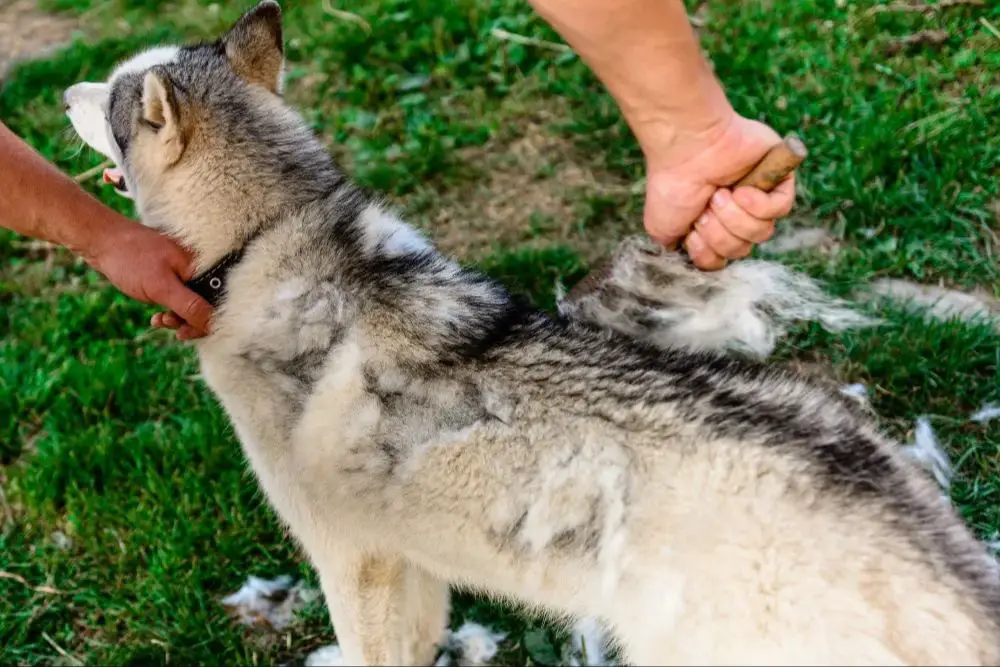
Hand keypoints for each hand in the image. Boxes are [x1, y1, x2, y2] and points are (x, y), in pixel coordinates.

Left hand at [84, 217, 212, 339]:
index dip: (204, 321)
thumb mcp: (161, 287)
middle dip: (188, 321)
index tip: (184, 332)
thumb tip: (212, 323)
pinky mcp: (171, 275)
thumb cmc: (130, 258)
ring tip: (159, 319)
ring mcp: (184, 271)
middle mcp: (198, 268)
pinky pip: (179, 298)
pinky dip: (169, 310)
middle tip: (169, 325)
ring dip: (177, 318)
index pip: (217, 302)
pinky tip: (156, 316)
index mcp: (203, 266)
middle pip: (206, 304)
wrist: (101, 240)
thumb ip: (189, 305)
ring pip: (191, 304)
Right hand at [641, 113, 795, 269]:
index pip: (722, 259)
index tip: (693, 232)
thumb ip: (679, 251)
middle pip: (742, 249)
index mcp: (712, 225)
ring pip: (762, 232)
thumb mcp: (662, 229)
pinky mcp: (779, 179)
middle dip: (720, 233)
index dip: (709, 253)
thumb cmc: (672, 184)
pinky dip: (758, 205)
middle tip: (706, 207)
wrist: (687, 149)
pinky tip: (741, 190)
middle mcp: (736, 213)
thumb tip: (699, 259)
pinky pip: (780, 209)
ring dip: (735, 217)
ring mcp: (759, 196)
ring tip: (720, 194)